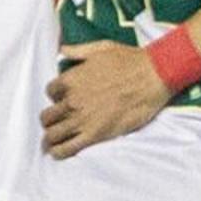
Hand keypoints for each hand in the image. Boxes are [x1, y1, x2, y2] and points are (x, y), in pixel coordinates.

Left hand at [44, 39, 172, 157]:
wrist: (152, 76)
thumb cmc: (129, 61)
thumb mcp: (100, 48)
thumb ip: (77, 51)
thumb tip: (62, 50)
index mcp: (71, 79)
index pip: (50, 91)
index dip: (56, 96)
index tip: (63, 99)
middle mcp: (72, 100)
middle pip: (47, 116)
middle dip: (49, 119)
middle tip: (55, 123)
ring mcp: (82, 119)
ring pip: (53, 134)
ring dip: (49, 138)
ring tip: (50, 142)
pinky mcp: (94, 134)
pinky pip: (68, 147)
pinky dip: (58, 152)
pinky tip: (56, 152)